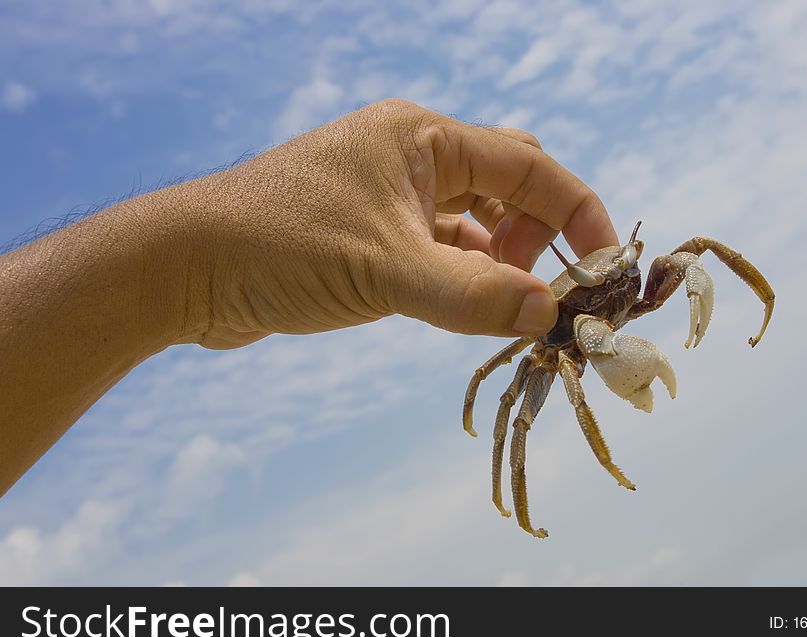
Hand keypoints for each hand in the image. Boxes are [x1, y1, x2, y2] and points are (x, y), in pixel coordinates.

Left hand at [186, 99, 617, 348]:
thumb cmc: (281, 247)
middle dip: (538, 238)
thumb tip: (550, 314)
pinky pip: (440, 252)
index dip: (576, 210)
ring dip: (501, 264)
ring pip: (475, 226)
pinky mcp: (370, 236)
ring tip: (506, 307)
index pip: (527, 163)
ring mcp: (389, 197)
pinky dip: (464, 279)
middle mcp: (410, 158)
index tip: (604, 263)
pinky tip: (467, 309)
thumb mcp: (388, 271)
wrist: (188, 269)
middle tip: (540, 293)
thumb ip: (473, 295)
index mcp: (420, 137)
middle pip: (508, 188)